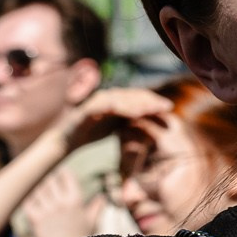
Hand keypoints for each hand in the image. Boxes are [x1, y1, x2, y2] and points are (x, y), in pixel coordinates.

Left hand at [22, 168, 98, 236]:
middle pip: (50, 180)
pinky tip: (32, 202)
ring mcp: (47, 211)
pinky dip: (29, 200)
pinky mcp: (36, 220)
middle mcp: (61, 203)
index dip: (62, 173)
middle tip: (47, 181)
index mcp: (76, 201)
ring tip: (39, 191)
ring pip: (38, 190)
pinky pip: (28, 202)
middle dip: (48, 179)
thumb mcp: (91, 222)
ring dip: (38, 189)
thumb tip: (103, 197)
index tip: (60, 173)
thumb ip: (96, 207)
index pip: (67, 177)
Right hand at [55, 87, 174, 153]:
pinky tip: (133, 112)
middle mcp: (107, 97)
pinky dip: (120, 107)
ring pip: (121, 98)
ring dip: (138, 102)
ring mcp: (97, 101)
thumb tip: (151, 118)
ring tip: (153, 108)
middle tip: (167, 106)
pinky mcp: (87, 109)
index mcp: (115, 100)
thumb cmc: (93, 132)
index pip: (137, 97)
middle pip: (132, 95)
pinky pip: (106, 106)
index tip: (169, 107)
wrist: (67, 141)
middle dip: (150, 100)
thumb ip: (131, 119)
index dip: (153, 100)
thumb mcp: (116, 125)